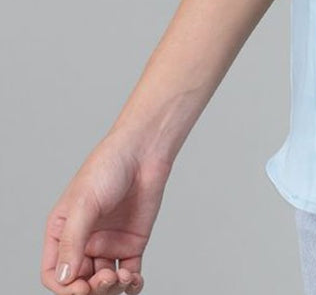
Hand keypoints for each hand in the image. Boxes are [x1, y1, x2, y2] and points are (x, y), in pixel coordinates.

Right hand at [40, 134, 172, 293]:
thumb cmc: (108, 167)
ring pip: (104, 283)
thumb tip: (64, 278)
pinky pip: (128, 275)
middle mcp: (83, 241)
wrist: (144, 151)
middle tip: (105, 281)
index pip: (54, 272)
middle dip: (90, 290)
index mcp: (62, 231)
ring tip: (122, 278)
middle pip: (79, 282)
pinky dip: (131, 284)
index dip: (64, 287)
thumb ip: (72, 241)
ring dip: (111, 289)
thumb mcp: (84, 203)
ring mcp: (108, 243)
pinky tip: (134, 279)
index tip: (80, 288)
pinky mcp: (131, 243)